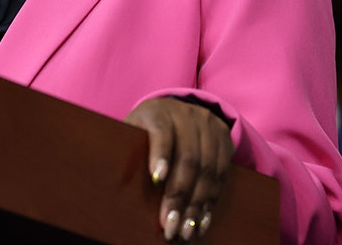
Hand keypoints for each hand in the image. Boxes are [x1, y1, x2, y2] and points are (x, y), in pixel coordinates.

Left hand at [125, 97, 234, 241]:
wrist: (177, 111)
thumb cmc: (146, 130)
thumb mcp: (132, 131)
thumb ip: (127, 152)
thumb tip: (116, 186)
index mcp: (158, 112)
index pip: (161, 132)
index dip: (160, 154)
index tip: (156, 180)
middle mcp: (187, 116)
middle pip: (188, 158)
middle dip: (179, 195)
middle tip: (170, 224)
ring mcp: (209, 126)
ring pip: (207, 169)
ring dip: (197, 204)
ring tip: (186, 230)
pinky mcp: (225, 139)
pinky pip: (221, 174)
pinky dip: (211, 200)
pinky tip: (202, 220)